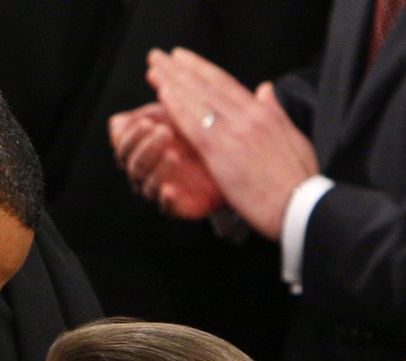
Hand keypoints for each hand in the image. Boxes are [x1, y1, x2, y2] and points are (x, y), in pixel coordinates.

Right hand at [109, 104, 223, 218]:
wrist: (227, 151)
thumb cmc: (193, 130)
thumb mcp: (171, 114)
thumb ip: (147, 114)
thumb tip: (117, 121)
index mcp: (139, 150)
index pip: (123, 148)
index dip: (130, 137)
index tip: (146, 123)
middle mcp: (145, 173)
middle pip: (134, 166)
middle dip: (146, 148)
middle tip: (164, 132)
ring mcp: (160, 190)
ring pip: (148, 185)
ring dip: (157, 169)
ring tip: (173, 155)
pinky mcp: (178, 206)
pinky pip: (167, 207)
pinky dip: (166, 199)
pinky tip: (169, 190)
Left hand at [146, 48, 317, 239]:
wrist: (301, 205)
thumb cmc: (297, 182)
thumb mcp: (293, 139)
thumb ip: (275, 113)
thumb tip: (264, 90)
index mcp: (266, 114)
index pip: (230, 85)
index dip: (205, 71)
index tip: (186, 61)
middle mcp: (251, 115)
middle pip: (211, 85)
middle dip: (184, 70)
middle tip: (161, 58)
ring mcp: (237, 131)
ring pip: (200, 98)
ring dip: (174, 82)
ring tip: (155, 70)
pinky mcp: (224, 150)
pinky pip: (196, 123)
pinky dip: (179, 106)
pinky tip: (163, 94)